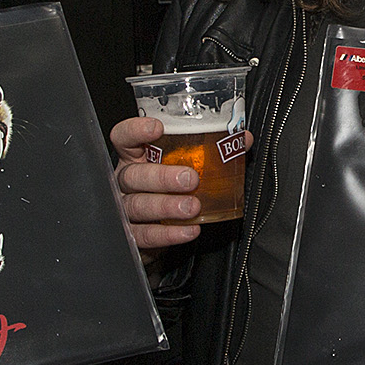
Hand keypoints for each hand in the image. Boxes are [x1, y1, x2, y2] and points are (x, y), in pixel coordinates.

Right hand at [109, 115, 205, 252]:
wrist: (154, 230)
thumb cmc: (167, 189)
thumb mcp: (183, 166)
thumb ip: (209, 151)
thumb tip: (241, 138)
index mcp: (135, 157)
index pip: (124, 137)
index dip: (135, 130)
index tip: (157, 128)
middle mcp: (126, 181)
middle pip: (133, 175)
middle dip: (161, 177)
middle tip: (190, 179)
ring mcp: (125, 209)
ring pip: (137, 205)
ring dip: (166, 206)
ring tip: (192, 207)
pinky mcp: (132, 236)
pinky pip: (145, 235)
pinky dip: (168, 234)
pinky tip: (188, 230)